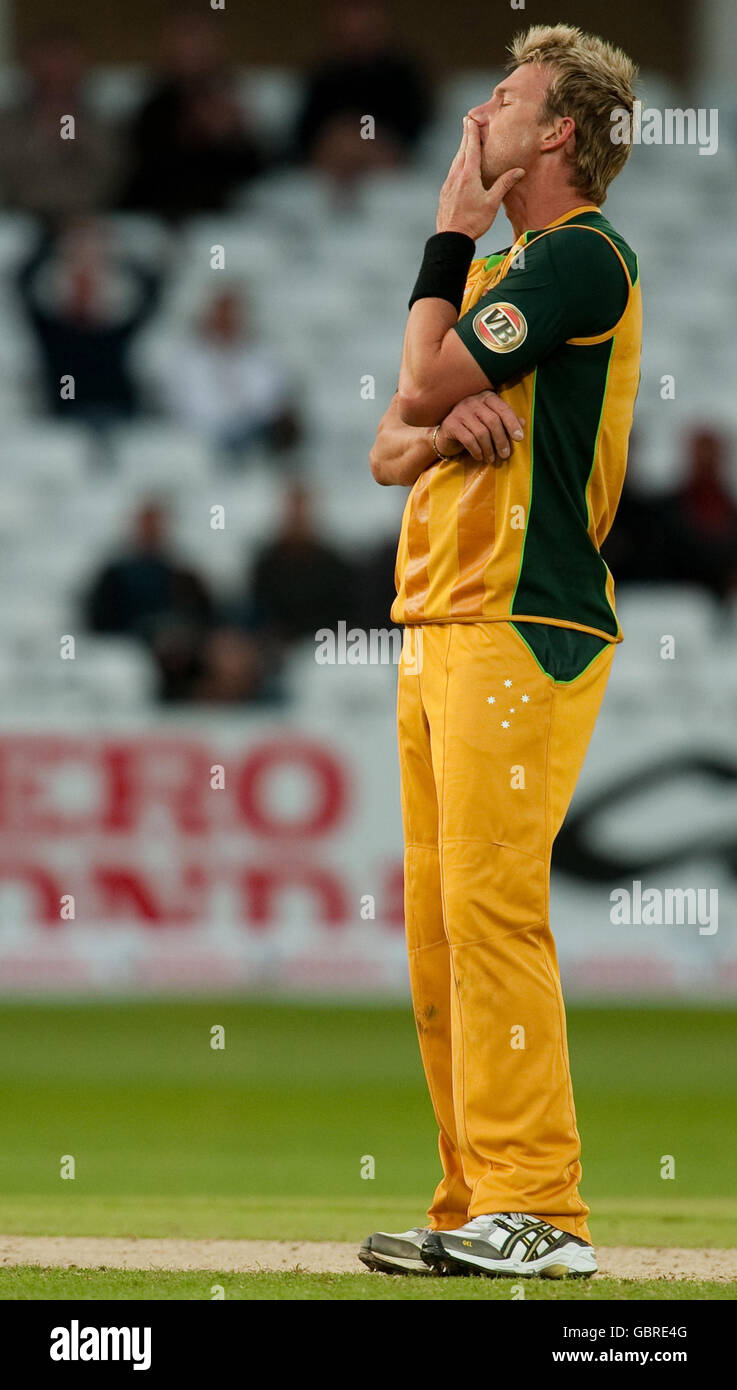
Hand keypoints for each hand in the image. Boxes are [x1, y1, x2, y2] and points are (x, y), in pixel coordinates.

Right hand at [436, 390, 524, 465]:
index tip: (519, 438)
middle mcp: (473, 401)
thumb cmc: (473, 428)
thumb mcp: (490, 423)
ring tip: (491, 459)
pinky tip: (480, 457)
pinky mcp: (451, 424)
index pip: (503, 409)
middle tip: (505, 454)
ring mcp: (460, 411)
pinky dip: (477, 451)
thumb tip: (523, 423)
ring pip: (481, 432)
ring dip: (489, 449)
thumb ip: (506, 421)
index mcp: (486, 397)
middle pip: (493, 421)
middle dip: (501, 440)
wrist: (446, 434)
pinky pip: (468, 439)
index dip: (513, 424)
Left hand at [437, 116, 524, 240]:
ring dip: (461, 149)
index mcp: (468, 175)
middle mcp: (456, 175)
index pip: (471, 147)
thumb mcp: (492, 202)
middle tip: (466, 121)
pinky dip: (457, 163)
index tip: (471, 119)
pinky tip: (459, 166)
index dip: (472, 132)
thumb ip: (504, 184)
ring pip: (455, 161)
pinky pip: (452, 172)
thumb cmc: (473, 221)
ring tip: (465, 141)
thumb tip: (519, 171)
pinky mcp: (445, 192)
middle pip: (461, 150)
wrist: (452, 238)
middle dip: (465, 135)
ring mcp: (448, 184)